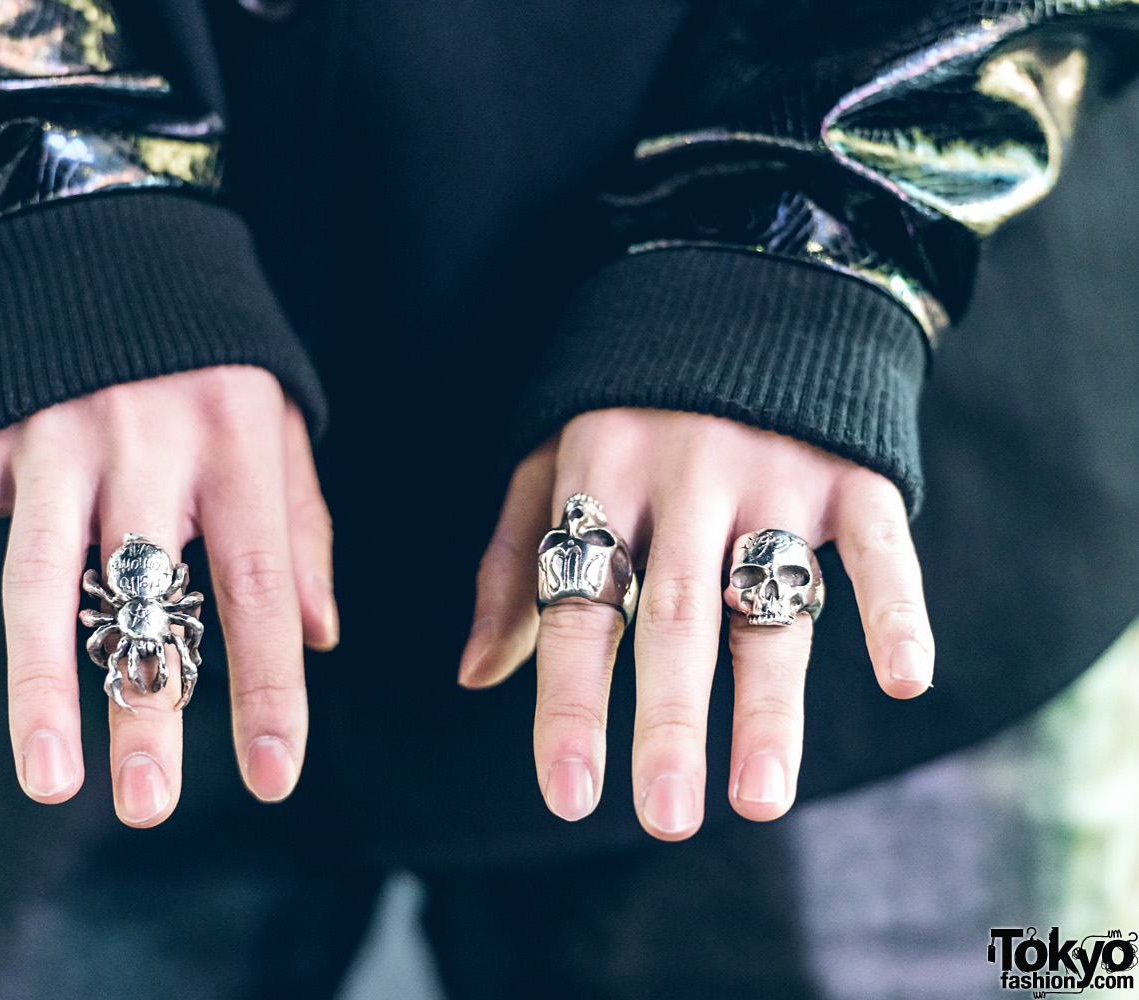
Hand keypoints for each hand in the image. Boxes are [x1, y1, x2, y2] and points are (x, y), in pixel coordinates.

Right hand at [0, 366, 337, 824]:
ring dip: (40, 684)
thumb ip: (299, 527)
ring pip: (40, 578)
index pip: (256, 585)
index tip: (270, 776)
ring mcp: (49, 436)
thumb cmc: (207, 350)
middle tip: (147, 803)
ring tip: (49, 778)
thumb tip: (320, 637)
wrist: (98, 224)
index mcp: (232, 443)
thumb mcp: (276, 420)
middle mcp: (143, 442)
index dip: (267, 686)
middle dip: (146, 703)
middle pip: (144, 592)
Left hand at [459, 409, 932, 839]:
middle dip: (667, 721)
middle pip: (672, 616)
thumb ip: (513, 564)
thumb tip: (475, 677)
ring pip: (768, 600)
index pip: (578, 605)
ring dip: (769, 701)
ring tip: (760, 797)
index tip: (569, 796)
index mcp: (599, 475)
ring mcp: (773, 468)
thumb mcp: (549, 460)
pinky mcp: (852, 467)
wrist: (744, 278)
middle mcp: (683, 476)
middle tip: (666, 817)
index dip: (571, 703)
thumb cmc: (626, 399)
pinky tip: (905, 676)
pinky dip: (896, 604)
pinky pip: (875, 542)